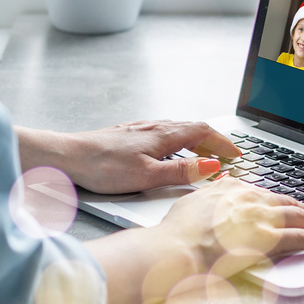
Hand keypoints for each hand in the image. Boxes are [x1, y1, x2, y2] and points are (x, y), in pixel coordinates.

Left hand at [17, 121, 240, 193]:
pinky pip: (164, 133)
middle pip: (194, 128)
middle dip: (214, 140)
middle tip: (227, 155)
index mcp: (164, 135)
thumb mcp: (147, 175)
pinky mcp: (129, 135)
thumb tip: (212, 167)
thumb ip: (181, 172)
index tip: (237, 154)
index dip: (223, 142)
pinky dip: (180, 140)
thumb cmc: (102, 166)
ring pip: (178, 129)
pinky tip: (172, 150)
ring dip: (198, 139)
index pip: (204, 132)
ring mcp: (141, 129)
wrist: (66, 156)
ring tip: (206, 153)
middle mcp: (155, 127)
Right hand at [160, 177, 303, 276]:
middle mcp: (251, 198)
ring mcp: (261, 217)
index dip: (285, 202)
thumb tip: (224, 180)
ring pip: (299, 217)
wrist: (176, 247)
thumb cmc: (178, 232)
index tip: (294, 207)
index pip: (268, 194)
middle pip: (288, 203)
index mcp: (234, 189)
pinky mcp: (268, 237)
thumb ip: (213, 190)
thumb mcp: (193, 200)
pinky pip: (301, 237)